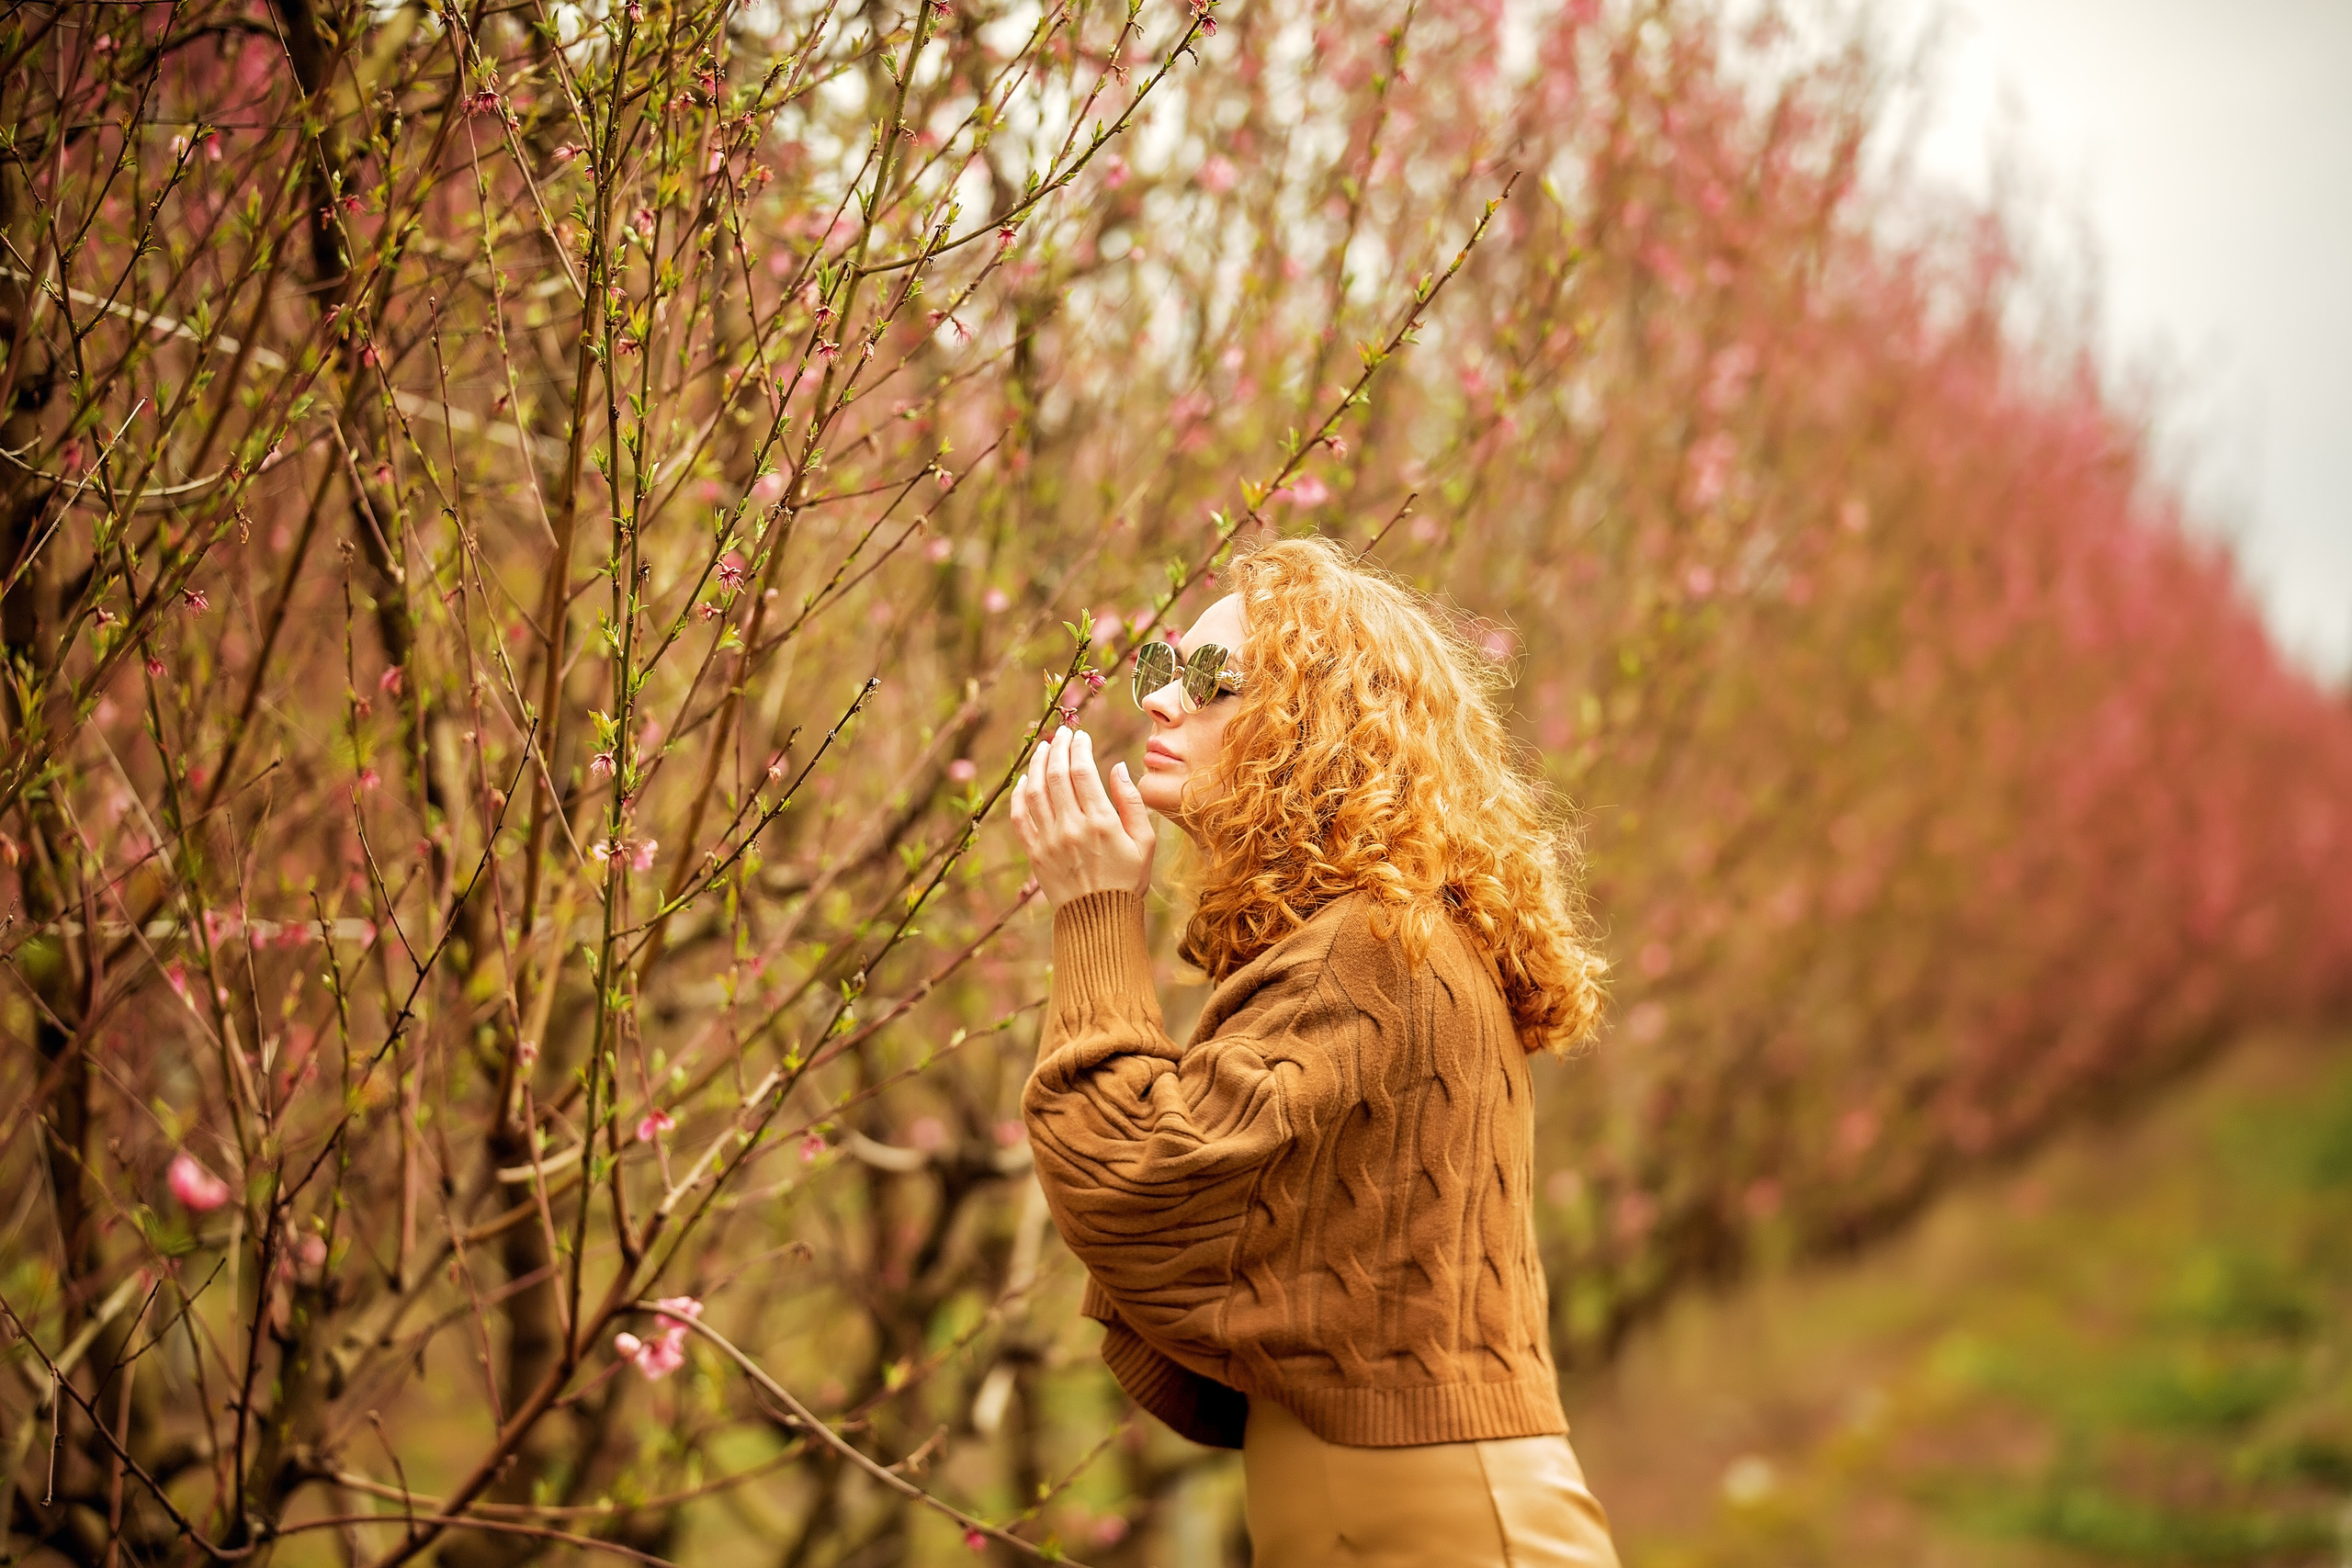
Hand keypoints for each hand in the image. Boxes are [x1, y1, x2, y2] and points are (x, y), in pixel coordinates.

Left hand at [1009, 726, 1155, 908]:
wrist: (1100, 920)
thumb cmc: (1128, 880)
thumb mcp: (1144, 842)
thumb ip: (1132, 802)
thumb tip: (1118, 767)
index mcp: (1101, 823)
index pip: (1083, 771)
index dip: (1079, 748)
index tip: (1081, 736)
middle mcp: (1071, 828)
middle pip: (1056, 775)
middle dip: (1057, 748)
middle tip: (1061, 733)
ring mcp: (1049, 841)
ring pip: (1035, 791)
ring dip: (1036, 764)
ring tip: (1043, 748)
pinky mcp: (1034, 853)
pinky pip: (1019, 817)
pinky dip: (1019, 794)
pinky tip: (1024, 780)